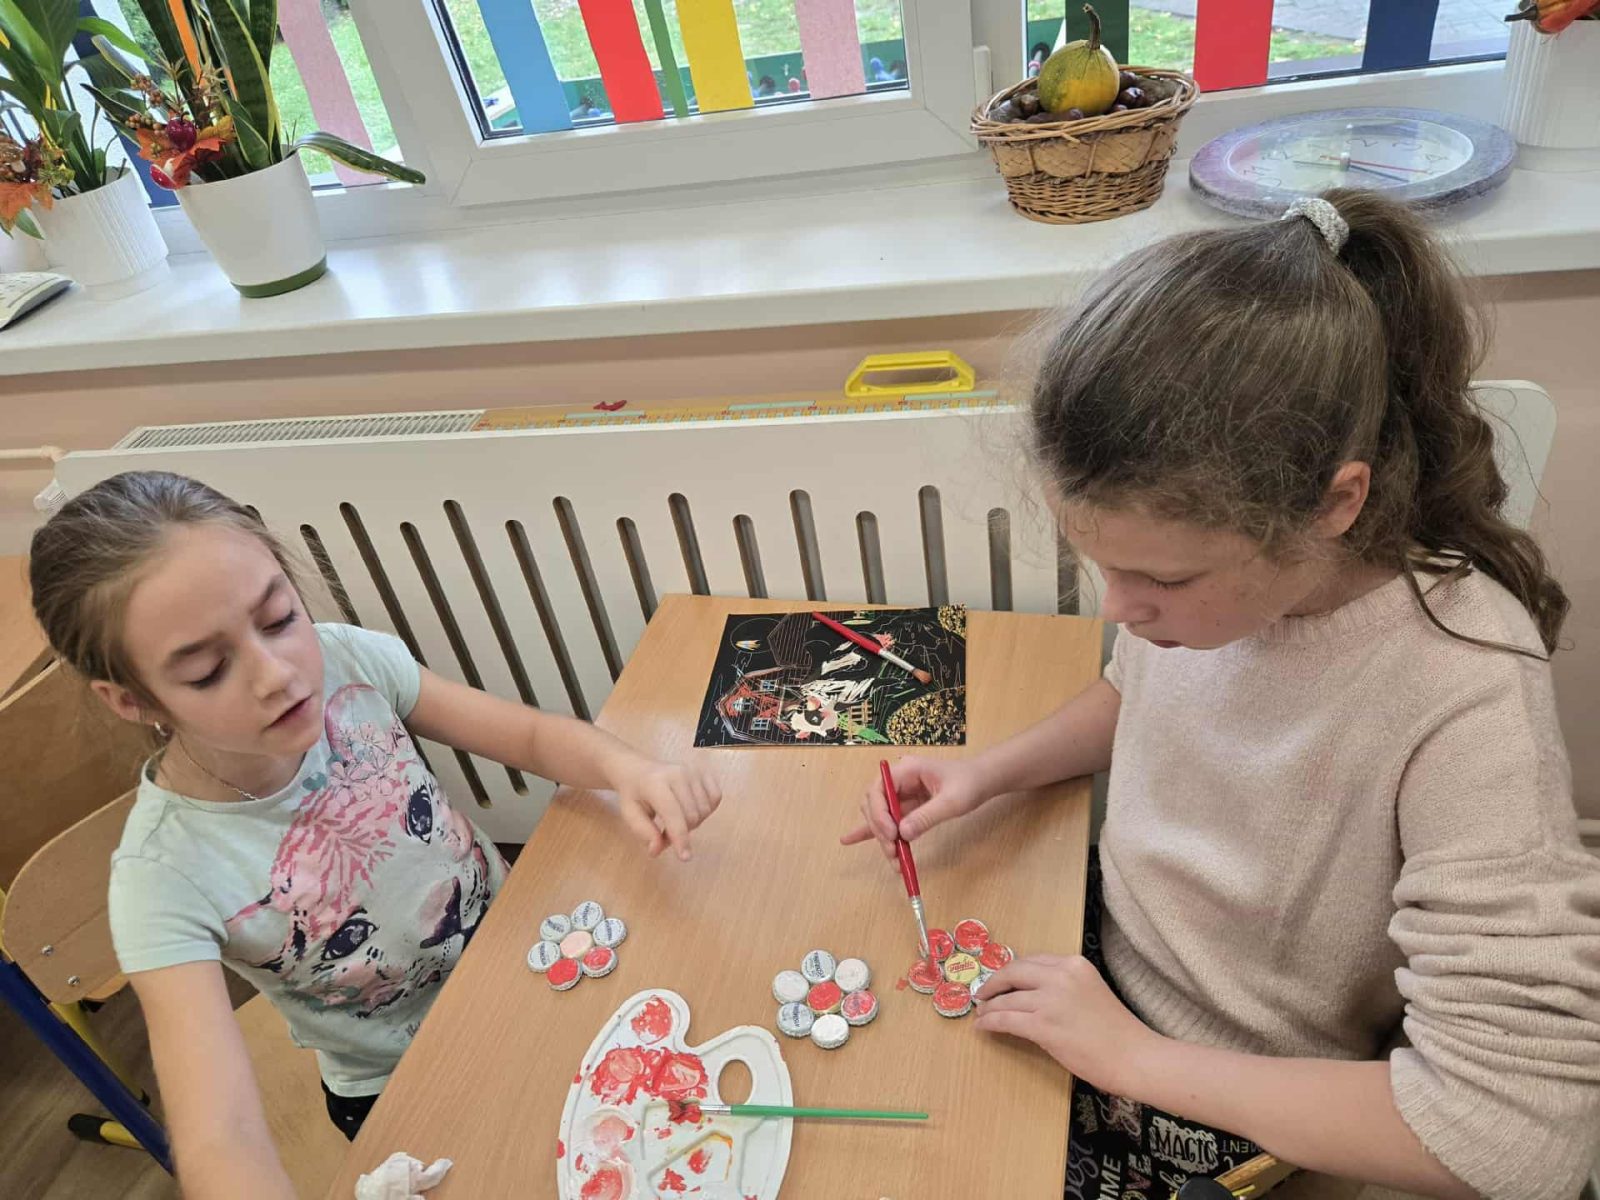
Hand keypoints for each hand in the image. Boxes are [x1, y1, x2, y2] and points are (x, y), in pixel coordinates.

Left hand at [612, 757, 720, 860]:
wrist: (637, 770)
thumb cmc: (634, 794)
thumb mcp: (630, 815)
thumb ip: (644, 832)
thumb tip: (657, 850)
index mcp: (655, 783)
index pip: (674, 815)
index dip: (680, 839)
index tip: (684, 857)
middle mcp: (677, 773)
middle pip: (692, 816)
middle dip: (682, 832)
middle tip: (666, 833)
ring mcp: (693, 771)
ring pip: (705, 810)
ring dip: (694, 823)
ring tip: (676, 819)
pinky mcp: (703, 771)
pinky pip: (715, 798)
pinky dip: (707, 810)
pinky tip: (692, 808)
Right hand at [840, 755, 988, 858]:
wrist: (983, 781)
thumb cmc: (970, 783)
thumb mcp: (952, 801)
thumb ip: (927, 816)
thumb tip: (902, 834)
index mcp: (906, 770)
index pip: (878, 790)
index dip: (879, 813)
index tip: (891, 835)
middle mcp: (898, 780)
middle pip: (874, 804)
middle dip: (880, 829)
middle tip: (893, 851)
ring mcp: (901, 793)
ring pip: (879, 816)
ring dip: (882, 837)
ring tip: (893, 860)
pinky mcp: (906, 806)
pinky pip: (887, 820)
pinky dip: (874, 832)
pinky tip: (852, 840)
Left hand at [974, 954, 1161, 1096]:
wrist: (1135, 1056)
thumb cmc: (1118, 1031)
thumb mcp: (1091, 992)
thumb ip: (1065, 986)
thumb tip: (1032, 993)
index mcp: (1074, 964)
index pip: (1033, 961)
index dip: (1012, 971)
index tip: (1002, 980)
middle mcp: (1061, 976)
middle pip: (1014, 972)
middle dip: (994, 982)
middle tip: (983, 994)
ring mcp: (1050, 1000)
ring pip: (1007, 999)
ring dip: (989, 1007)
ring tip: (982, 1014)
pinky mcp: (1043, 1026)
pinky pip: (1006, 1019)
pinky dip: (990, 1022)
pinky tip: (983, 1027)